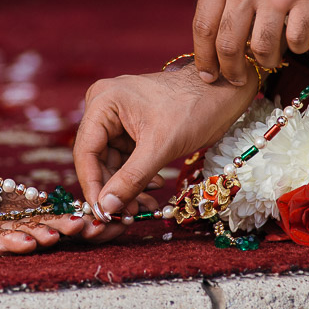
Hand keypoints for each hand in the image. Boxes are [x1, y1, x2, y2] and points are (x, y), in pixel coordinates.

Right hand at [73, 62, 257, 235]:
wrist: (222, 92)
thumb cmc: (193, 108)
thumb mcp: (160, 147)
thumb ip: (130, 179)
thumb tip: (106, 209)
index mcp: (103, 101)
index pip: (86, 151)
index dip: (92, 185)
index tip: (100, 214)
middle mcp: (104, 106)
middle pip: (97, 158)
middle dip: (112, 188)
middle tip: (126, 215)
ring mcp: (117, 117)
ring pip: (112, 161)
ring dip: (127, 186)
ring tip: (144, 205)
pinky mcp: (132, 127)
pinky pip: (126, 158)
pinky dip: (137, 176)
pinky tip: (154, 188)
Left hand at [194, 0, 308, 83]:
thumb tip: (222, 7)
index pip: (202, 26)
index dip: (204, 57)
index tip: (207, 73)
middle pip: (228, 42)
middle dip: (231, 69)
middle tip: (236, 80)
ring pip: (262, 44)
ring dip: (265, 60)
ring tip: (269, 63)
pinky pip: (296, 32)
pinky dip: (295, 45)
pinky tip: (297, 44)